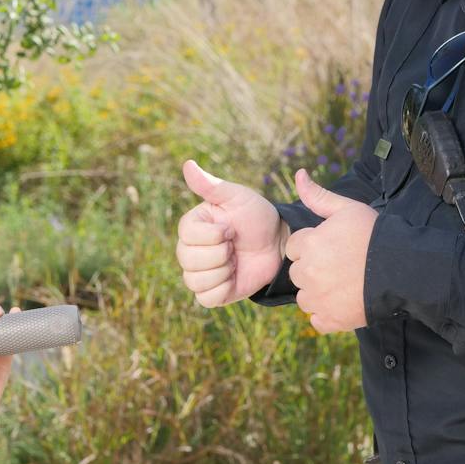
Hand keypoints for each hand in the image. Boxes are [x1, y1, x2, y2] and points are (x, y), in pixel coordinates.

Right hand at [176, 160, 287, 307]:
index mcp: (192, 226)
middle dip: (220, 254)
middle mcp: (190, 250)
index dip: (214, 234)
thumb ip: (212, 185)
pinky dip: (222, 289)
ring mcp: (201, 272)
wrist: (277, 243)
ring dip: (222, 271)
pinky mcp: (214, 292)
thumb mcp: (237, 197)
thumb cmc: (256, 216)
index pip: (187, 235)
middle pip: (188, 260)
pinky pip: (206, 299)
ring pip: (195, 281)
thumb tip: (187, 164)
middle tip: (235, 245)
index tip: (231, 228)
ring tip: (235, 260)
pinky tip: (234, 276)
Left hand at [285, 169, 377, 333]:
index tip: (332, 247)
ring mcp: (320, 299)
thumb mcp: (348, 208)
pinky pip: (317, 320)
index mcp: (310, 244)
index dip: (312, 247)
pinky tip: (343, 302)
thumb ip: (318, 196)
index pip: (294, 248)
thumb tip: (298, 174)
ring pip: (305, 298)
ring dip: (317, 293)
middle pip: (298, 273)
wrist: (403, 268)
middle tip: (340, 265)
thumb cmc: (375, 235)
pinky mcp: (332, 320)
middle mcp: (309, 272)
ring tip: (343, 284)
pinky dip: (327, 315)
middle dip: (313, 269)